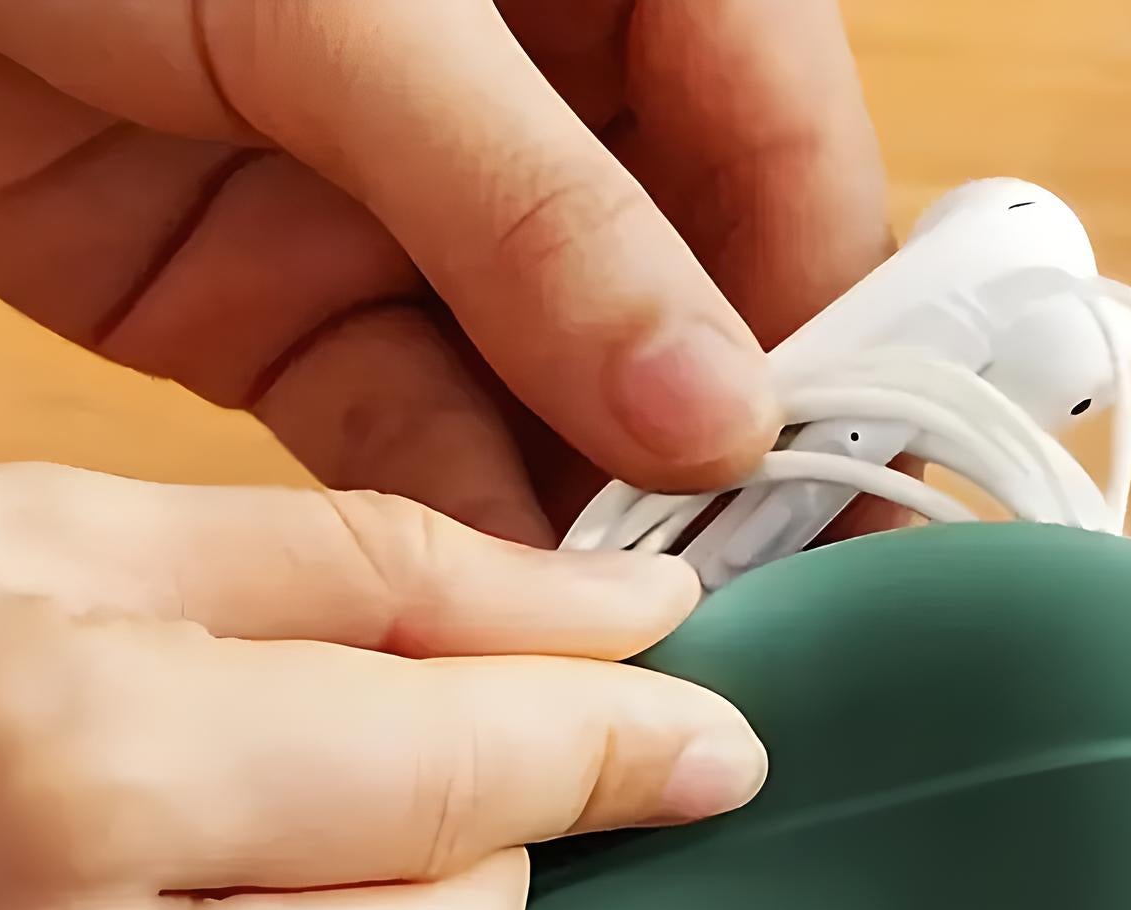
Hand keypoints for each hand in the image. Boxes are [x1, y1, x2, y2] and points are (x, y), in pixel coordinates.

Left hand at [0, 1, 891, 540]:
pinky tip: (510, 612)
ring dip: (596, 513)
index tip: (826, 474)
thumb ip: (536, 208)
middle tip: (754, 590)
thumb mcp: (343, 1)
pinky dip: (462, 527)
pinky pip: (416, 435)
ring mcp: (422, 224)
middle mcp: (541, 102)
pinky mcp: (304, 315)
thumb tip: (709, 412)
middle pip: (688, 303)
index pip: (782, 154)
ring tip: (644, 626)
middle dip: (715, 450)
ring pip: (557, 398)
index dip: (821, 319)